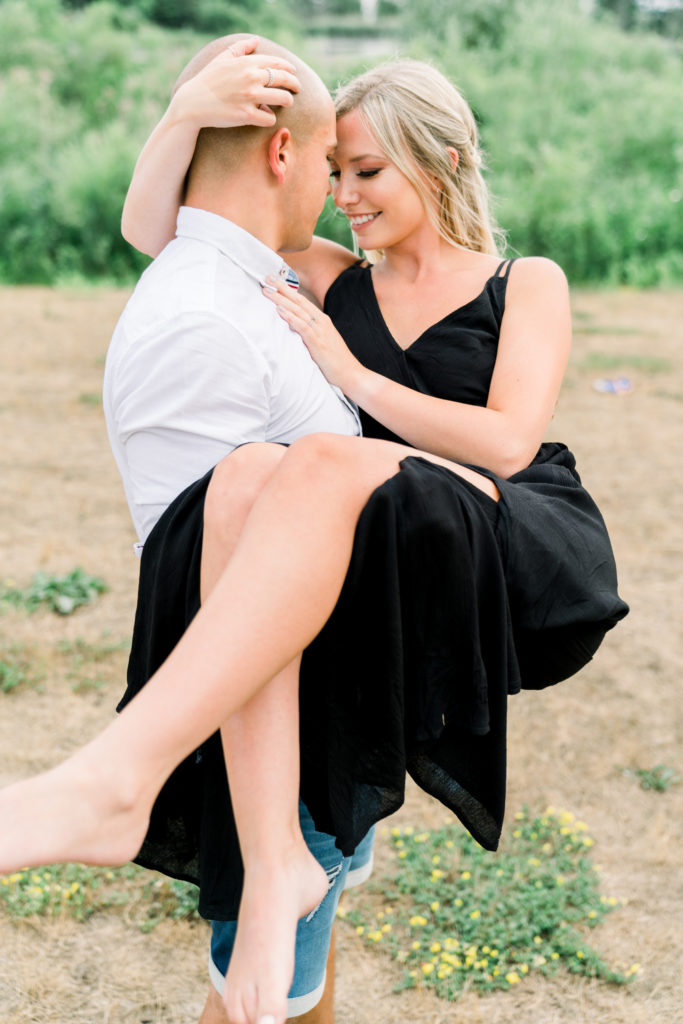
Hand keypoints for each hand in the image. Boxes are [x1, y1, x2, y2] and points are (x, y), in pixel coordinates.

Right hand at [170, 37, 300, 130]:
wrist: (193, 103)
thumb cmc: (208, 80)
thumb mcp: (222, 58)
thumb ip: (240, 47)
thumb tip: (255, 40)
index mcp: (247, 63)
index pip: (277, 63)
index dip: (289, 69)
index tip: (293, 73)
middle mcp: (251, 78)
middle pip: (284, 80)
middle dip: (294, 84)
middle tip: (297, 89)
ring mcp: (250, 97)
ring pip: (283, 99)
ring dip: (287, 101)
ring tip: (286, 103)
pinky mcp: (247, 116)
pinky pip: (270, 118)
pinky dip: (270, 118)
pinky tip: (266, 116)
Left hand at [264, 277, 363, 391]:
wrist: (351, 374)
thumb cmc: (336, 362)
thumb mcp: (323, 343)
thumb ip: (310, 334)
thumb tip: (296, 330)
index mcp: (322, 321)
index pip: (302, 301)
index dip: (288, 290)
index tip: (275, 281)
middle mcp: (321, 322)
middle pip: (299, 301)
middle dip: (282, 288)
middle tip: (267, 277)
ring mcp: (320, 331)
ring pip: (297, 310)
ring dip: (281, 299)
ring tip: (267, 290)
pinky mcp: (317, 342)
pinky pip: (301, 326)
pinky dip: (290, 317)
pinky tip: (279, 310)